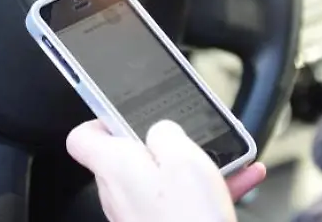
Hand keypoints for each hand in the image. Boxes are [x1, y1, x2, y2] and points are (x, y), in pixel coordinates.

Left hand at [67, 120, 266, 221]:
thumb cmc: (189, 221)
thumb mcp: (183, 156)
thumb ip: (166, 131)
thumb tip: (162, 129)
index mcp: (115, 166)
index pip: (83, 136)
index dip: (103, 117)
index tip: (126, 110)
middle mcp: (119, 191)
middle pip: (129, 154)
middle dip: (162, 141)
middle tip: (189, 135)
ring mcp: (138, 212)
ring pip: (161, 176)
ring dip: (191, 164)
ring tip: (224, 157)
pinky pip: (179, 198)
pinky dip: (204, 187)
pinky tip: (237, 178)